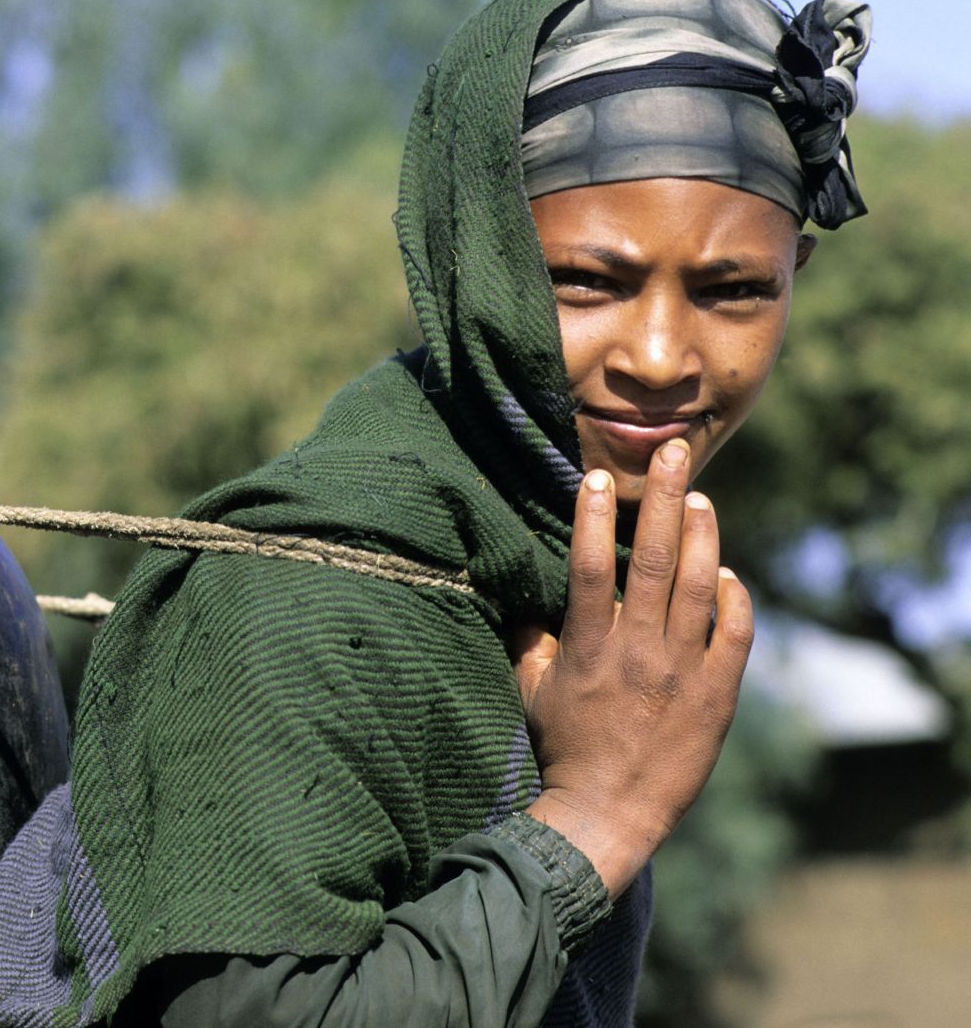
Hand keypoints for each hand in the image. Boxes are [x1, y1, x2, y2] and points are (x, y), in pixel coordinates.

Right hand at [511, 439, 753, 895]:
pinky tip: (726, 573)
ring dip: (702, 535)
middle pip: (653, 559)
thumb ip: (531, 639)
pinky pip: (736, 633)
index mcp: (588, 647)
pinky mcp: (719, 694)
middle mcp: (639, 650)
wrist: (609, 811)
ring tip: (701, 498)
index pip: (589, 566)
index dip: (592, 517)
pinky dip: (735, 598)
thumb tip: (526, 598)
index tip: (596, 476)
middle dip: (665, 498)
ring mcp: (683, 670)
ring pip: (699, 585)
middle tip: (676, 452)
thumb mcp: (531, 691)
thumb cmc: (562, 749)